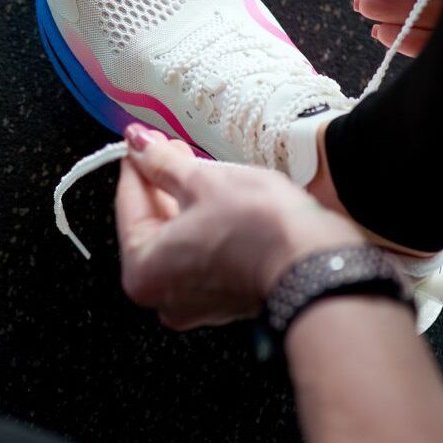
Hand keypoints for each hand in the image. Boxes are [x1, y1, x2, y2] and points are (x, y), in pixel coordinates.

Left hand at [115, 124, 364, 329]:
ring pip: (177, 240)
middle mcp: (163, 296)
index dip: (136, 164)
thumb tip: (139, 146)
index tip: (141, 140)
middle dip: (160, 182)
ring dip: (183, 201)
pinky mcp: (225, 298)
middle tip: (167, 146)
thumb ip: (161, 163)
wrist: (315, 262)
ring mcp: (196, 302)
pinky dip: (203, 226)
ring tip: (195, 165)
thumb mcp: (201, 180)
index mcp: (143, 270)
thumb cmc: (259, 228)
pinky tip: (215, 197)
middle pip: (151, 225)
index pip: (127, 205)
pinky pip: (201, 254)